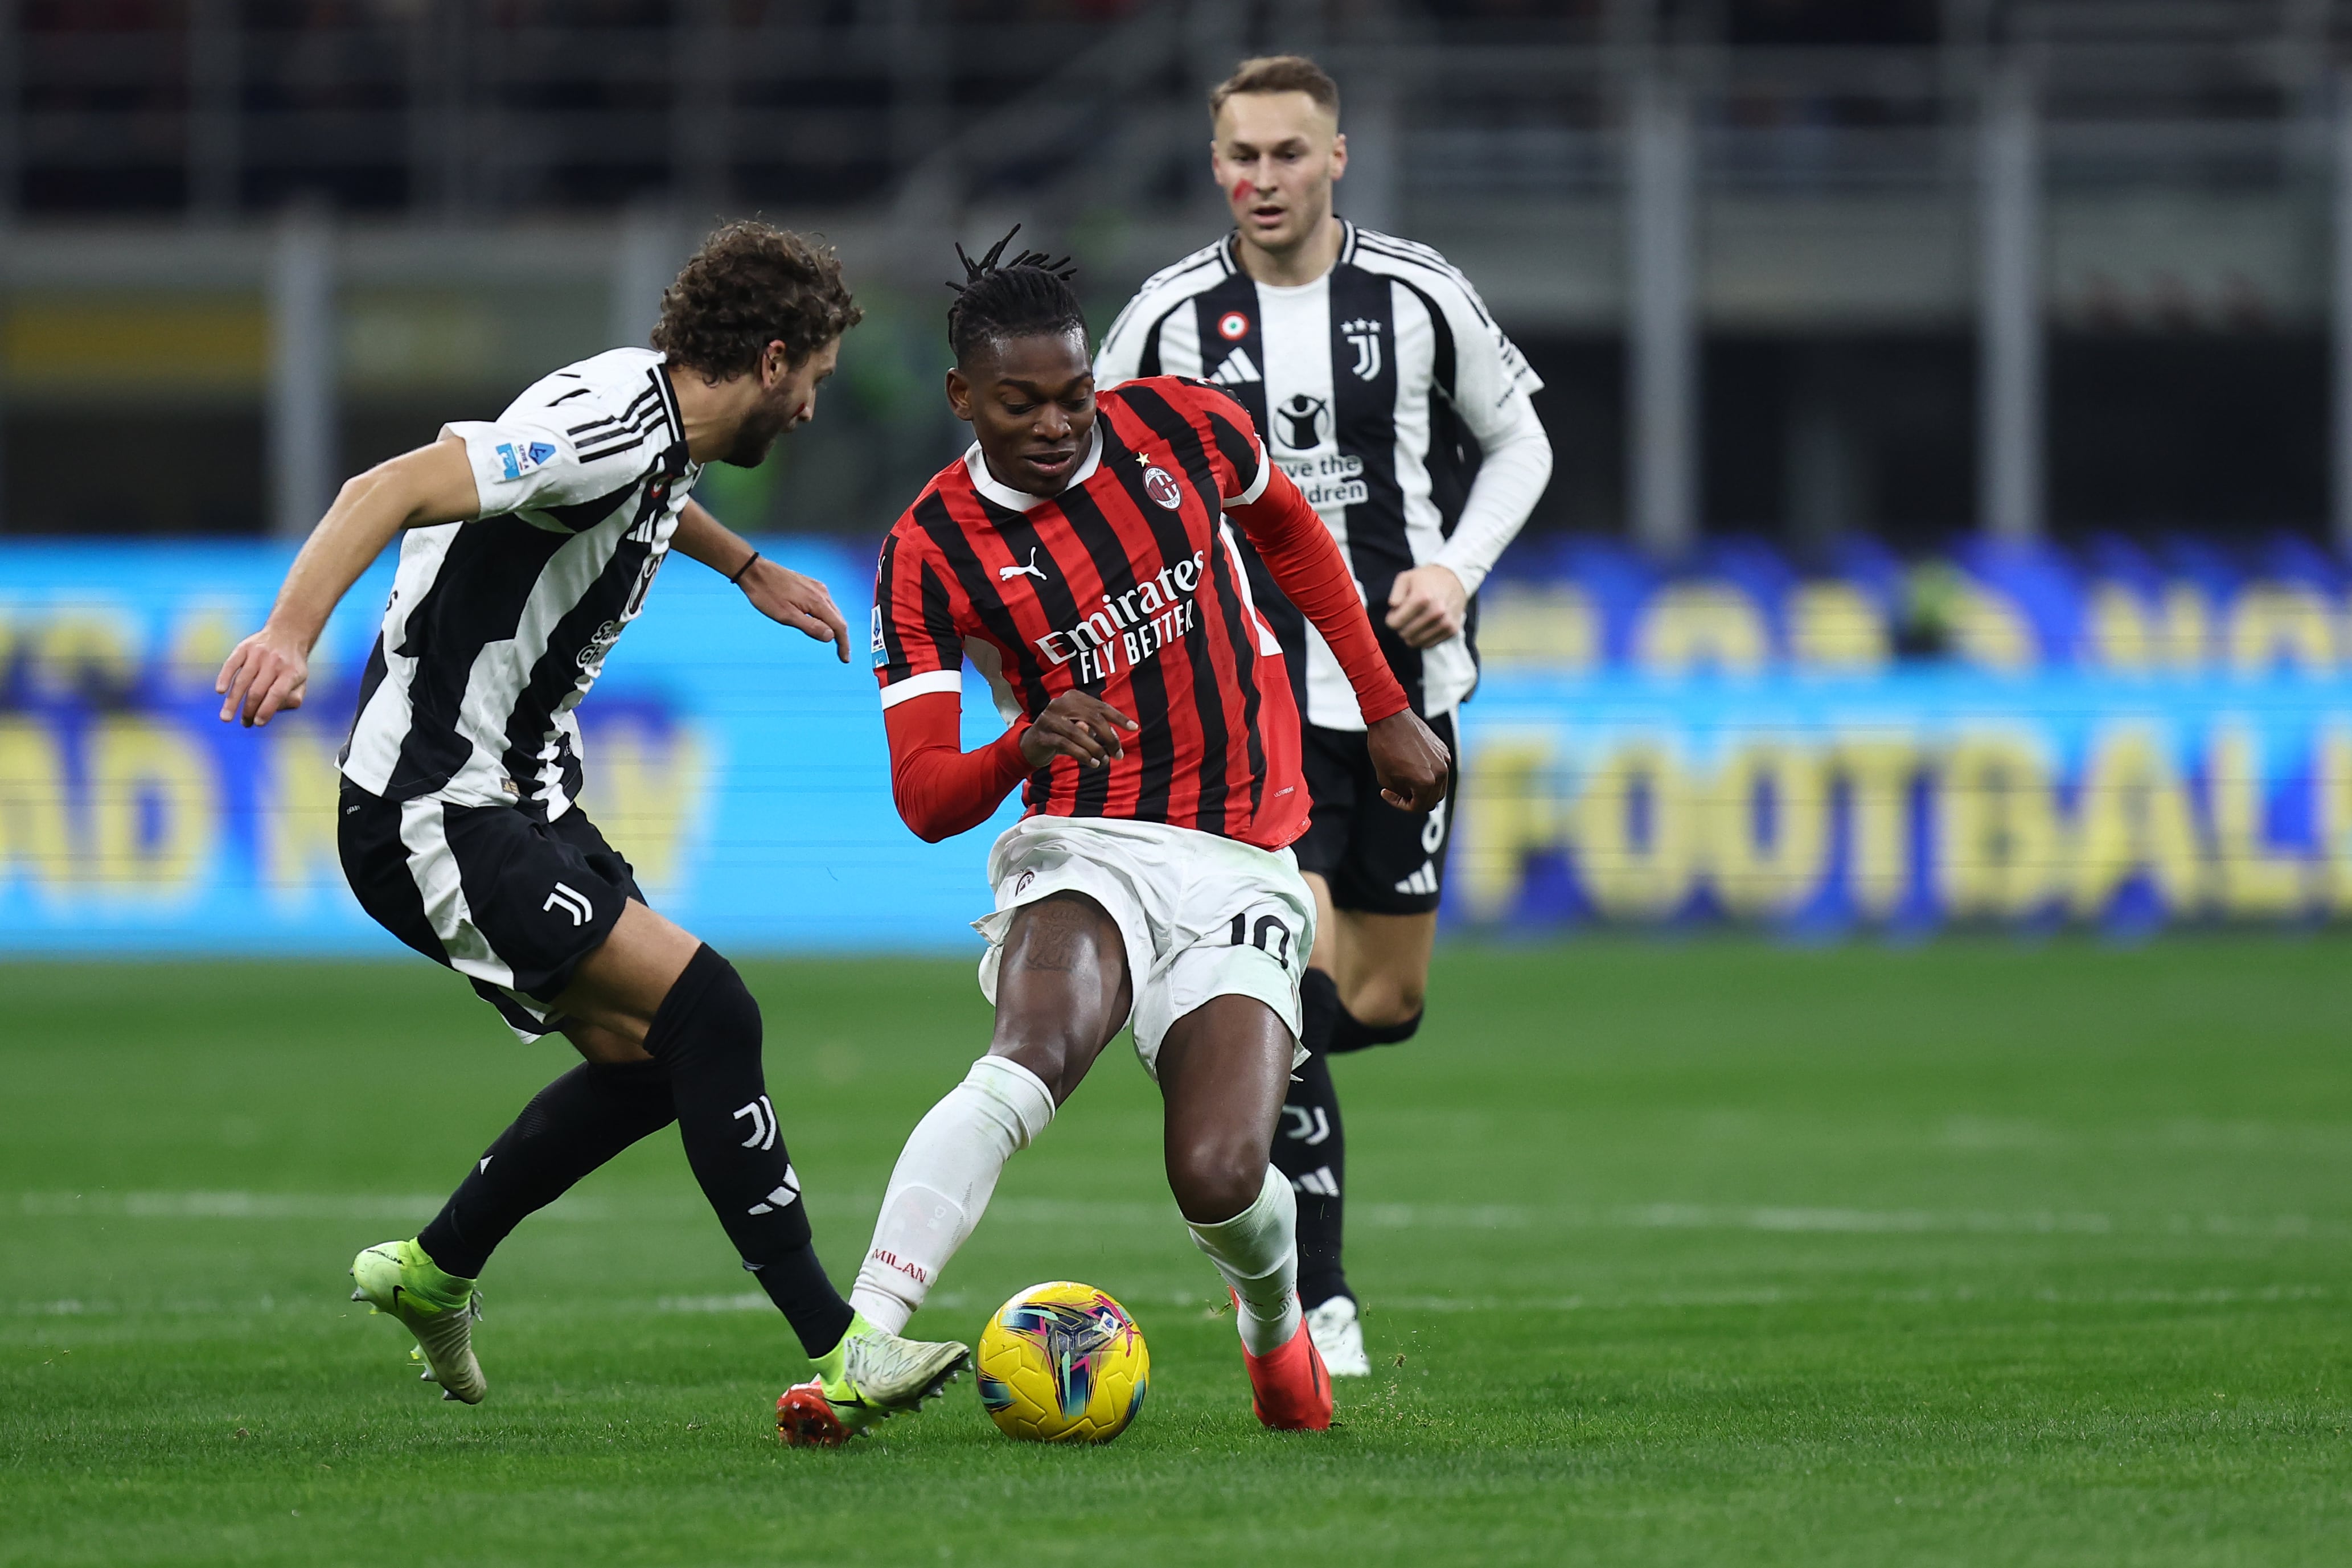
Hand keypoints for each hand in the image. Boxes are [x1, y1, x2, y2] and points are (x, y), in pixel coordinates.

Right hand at [215, 624, 310, 727]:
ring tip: (226, 718)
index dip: (266, 710)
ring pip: (242, 680)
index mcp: (290, 672)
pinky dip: (224, 677)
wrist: (287, 634)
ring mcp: (258, 654)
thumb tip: (273, 710)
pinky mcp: (244, 648)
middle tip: (244, 723)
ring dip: (232, 701)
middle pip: (257, 690)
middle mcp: (274, 662)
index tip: (258, 723)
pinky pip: (231, 664)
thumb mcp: (301, 681)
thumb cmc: (292, 666)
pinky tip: (220, 691)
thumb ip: (293, 698)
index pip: (276, 694)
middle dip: (248, 710)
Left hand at [740, 558, 849, 662]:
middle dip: (842, 638)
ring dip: (836, 627)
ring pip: (833, 611)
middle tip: (842, 654)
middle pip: (839, 619)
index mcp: (817, 602)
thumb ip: (810, 626)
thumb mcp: (786, 616)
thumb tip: (830, 636)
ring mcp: (816, 587)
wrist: (755, 571)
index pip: (839, 626)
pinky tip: (823, 621)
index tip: (845, 659)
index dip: (844, 644)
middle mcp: (821, 593)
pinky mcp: (810, 585)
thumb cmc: (767, 594)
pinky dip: (829, 616)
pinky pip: (826, 603)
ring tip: (835, 641)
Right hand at [1018, 691, 1137, 771]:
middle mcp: (1060, 703)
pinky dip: (1083, 755)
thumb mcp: (1081, 729)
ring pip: (1080, 733)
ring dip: (1096, 749)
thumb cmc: (1063, 734)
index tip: (1134, 728)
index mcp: (1073, 697)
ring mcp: (1049, 718)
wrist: (1032, 745)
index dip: (1119, 717)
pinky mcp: (1043, 735)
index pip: (1101, 706)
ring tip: (1105, 761)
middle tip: (1119, 754)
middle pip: (1093, 718)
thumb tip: (1112, 739)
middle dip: (1109, 738)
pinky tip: (1092, 763)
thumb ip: (1096, 729)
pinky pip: (1067, 745)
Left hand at [1368, 709, 1449, 810]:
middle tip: (1399, 791)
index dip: (1401, 805)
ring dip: (1424, 789)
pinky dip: (1429, 774)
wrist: (1390, 717)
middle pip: (1432, 800)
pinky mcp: (1443, 750)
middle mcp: (1440, 773)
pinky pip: (1440, 771)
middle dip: (1415, 799)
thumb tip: (1409, 796)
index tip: (1389, 794)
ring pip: (1439, 787)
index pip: (1418, 807)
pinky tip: (1413, 766)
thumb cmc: (1384, 747)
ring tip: (1406, 779)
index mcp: (1425, 782)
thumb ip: (1401, 793)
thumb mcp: (1386, 778)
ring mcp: (1444, 760)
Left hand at [1385, 564, 1467, 648]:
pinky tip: (1425, 626)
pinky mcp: (1452, 630)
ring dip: (1412, 634)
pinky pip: (1429, 644)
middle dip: (1401, 627)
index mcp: (1422, 597)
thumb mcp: (1406, 578)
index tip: (1395, 614)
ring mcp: (1445, 622)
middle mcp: (1436, 611)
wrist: (1455, 579)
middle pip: (1404, 633)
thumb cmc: (1427, 579)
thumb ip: (1395, 594)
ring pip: (1415, 642)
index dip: (1391, 620)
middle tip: (1406, 617)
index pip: (1395, 623)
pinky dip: (1423, 638)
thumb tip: (1393, 607)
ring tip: (1415, 621)